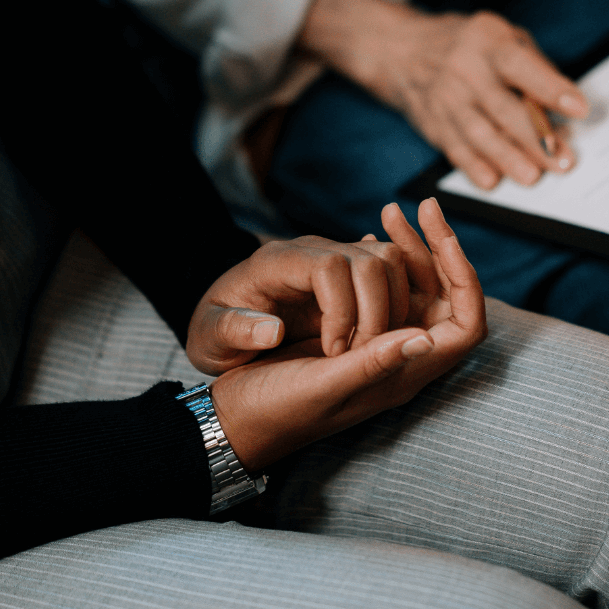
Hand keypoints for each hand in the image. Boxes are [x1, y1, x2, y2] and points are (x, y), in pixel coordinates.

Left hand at [187, 234, 411, 374]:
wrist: (226, 324)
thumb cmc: (216, 334)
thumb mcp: (209, 339)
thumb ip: (234, 332)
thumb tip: (272, 330)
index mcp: (276, 262)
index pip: (330, 266)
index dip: (342, 310)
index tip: (332, 353)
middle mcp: (311, 250)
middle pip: (370, 260)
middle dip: (376, 313)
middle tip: (358, 357)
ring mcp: (335, 256)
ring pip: (389, 261)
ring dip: (394, 309)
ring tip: (370, 350)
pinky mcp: (351, 271)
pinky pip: (392, 271)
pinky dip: (398, 303)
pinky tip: (379, 338)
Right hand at [208, 198, 486, 470]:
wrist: (235, 418)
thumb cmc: (275, 410)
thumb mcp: (323, 387)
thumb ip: (373, 364)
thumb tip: (426, 338)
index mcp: (402, 375)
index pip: (466, 325)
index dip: (465, 279)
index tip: (444, 237)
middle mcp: (399, 357)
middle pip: (446, 298)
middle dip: (438, 251)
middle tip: (423, 207)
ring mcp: (380, 343)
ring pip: (415, 288)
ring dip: (410, 250)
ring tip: (390, 212)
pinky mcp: (356, 330)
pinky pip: (385, 289)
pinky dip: (382, 259)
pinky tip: (371, 233)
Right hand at [299, 0, 587, 190]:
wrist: (402, 52)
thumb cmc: (468, 46)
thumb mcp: (501, 37)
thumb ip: (533, 68)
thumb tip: (564, 109)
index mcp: (487, 41)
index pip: (520, 65)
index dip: (550, 88)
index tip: (580, 109)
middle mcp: (464, 69)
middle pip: (502, 107)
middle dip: (535, 138)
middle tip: (563, 161)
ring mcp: (445, 99)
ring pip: (478, 134)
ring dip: (507, 158)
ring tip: (532, 176)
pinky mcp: (433, 124)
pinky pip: (454, 149)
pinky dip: (473, 167)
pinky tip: (492, 180)